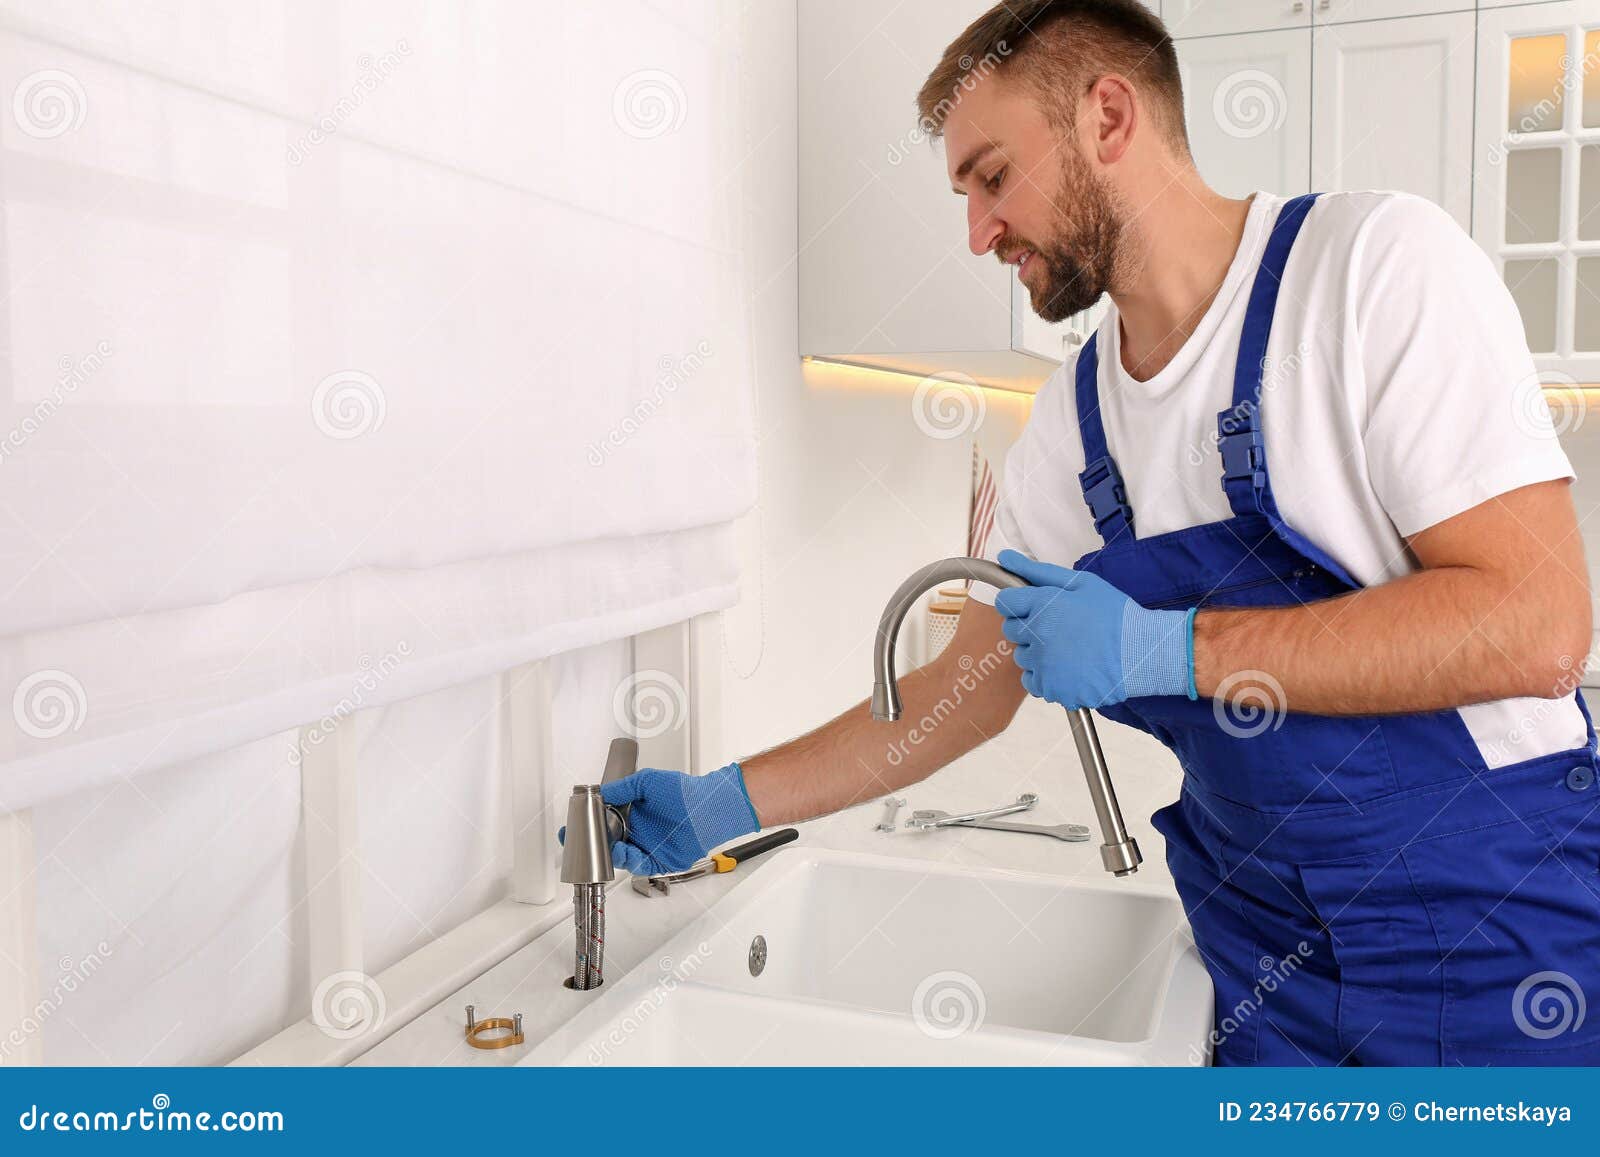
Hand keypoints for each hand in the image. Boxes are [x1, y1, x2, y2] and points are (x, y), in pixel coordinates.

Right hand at [567, 763, 760, 875]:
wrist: (708, 807)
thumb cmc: (683, 792)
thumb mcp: (647, 781)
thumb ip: (622, 788)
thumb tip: (601, 793)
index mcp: (631, 814)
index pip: (601, 824)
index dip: (585, 829)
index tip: (570, 830)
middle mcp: (637, 832)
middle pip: (607, 845)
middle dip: (591, 848)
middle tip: (580, 845)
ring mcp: (647, 847)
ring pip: (620, 858)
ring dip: (611, 855)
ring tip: (609, 848)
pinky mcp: (659, 861)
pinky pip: (639, 866)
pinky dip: (630, 862)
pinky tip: (626, 853)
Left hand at [992, 549, 1194, 708]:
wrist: (1141, 652)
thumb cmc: (1114, 614)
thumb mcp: (1081, 583)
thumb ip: (1038, 571)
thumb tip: (1004, 557)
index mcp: (1041, 607)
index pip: (1005, 602)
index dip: (1020, 602)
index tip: (1037, 606)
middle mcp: (1036, 637)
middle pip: (1012, 630)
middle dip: (1030, 626)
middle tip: (1059, 627)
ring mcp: (1042, 665)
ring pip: (1022, 656)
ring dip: (1037, 652)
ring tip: (1068, 649)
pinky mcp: (1051, 688)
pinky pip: (1032, 681)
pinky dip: (1044, 676)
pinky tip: (1067, 668)